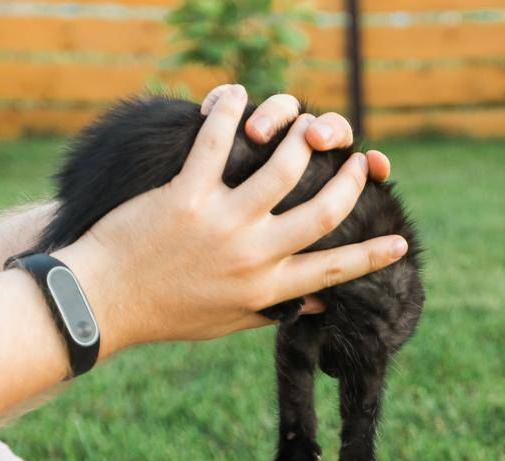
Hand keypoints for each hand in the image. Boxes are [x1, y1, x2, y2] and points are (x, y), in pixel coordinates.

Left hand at [57, 84, 407, 350]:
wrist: (102, 303)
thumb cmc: (165, 314)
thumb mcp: (227, 322)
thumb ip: (275, 308)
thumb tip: (319, 303)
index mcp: (266, 290)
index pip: (332, 271)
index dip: (371, 256)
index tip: (401, 242)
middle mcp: (251, 257)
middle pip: (321, 212)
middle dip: (348, 183)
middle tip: (358, 162)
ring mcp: (220, 224)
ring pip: (282, 169)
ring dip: (302, 140)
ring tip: (309, 127)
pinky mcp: (185, 197)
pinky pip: (217, 143)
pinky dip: (232, 113)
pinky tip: (240, 95)